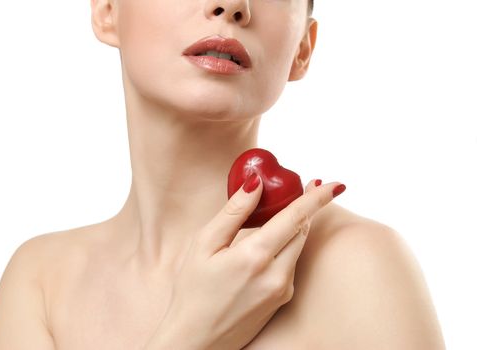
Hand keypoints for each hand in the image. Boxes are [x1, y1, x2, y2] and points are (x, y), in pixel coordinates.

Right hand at [144, 177, 345, 349]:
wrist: (197, 340)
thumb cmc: (193, 290)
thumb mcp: (203, 245)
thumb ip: (233, 212)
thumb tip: (255, 182)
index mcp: (256, 256)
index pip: (296, 217)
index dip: (317, 197)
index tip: (336, 184)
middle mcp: (277, 275)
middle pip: (302, 230)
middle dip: (305, 208)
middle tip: (301, 188)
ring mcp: (283, 290)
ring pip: (297, 247)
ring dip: (293, 228)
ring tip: (274, 216)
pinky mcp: (282, 300)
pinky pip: (290, 264)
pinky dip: (285, 248)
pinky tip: (264, 248)